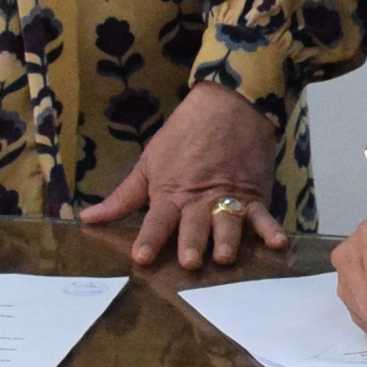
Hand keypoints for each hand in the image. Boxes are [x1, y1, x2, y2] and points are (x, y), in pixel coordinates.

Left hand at [79, 81, 279, 269]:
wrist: (227, 105)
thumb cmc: (184, 135)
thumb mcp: (149, 163)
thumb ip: (123, 197)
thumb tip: (88, 218)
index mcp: (171, 194)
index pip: (157, 221)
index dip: (150, 239)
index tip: (142, 258)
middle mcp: (199, 200)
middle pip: (194, 225)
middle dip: (192, 243)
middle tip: (190, 261)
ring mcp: (228, 198)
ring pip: (227, 223)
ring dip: (227, 239)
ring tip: (226, 257)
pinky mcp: (254, 195)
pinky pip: (263, 215)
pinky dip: (271, 229)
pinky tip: (278, 244)